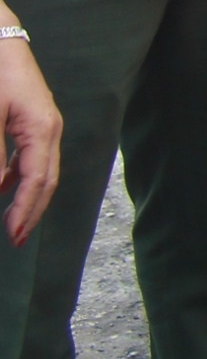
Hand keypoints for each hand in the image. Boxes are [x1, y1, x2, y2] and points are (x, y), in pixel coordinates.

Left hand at [0, 31, 59, 246]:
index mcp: (42, 129)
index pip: (37, 181)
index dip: (25, 212)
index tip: (13, 238)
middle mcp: (50, 128)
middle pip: (47, 179)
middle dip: (32, 211)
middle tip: (16, 239)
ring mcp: (44, 123)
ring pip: (41, 169)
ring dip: (27, 197)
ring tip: (13, 220)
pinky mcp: (33, 119)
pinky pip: (31, 156)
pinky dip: (19, 177)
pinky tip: (4, 186)